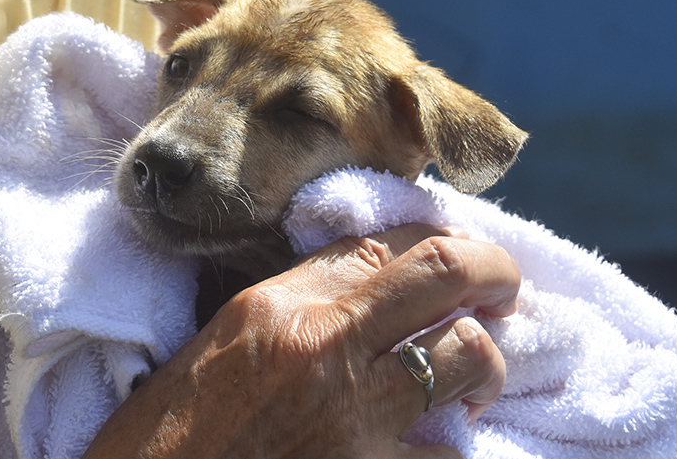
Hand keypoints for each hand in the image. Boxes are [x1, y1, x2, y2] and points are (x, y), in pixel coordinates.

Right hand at [84, 224, 519, 458]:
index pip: (381, 241)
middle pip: (443, 272)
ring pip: (468, 357)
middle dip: (494, 270)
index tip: (452, 254)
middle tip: (506, 285)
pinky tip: (440, 440)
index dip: (433, 239)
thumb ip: (297, 303)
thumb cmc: (170, 433)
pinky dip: (454, 441)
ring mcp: (354, 417)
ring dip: (483, 361)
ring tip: (473, 373)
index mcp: (279, 305)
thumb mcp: (222, 343)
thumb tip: (367, 279)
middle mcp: (324, 346)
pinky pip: (451, 451)